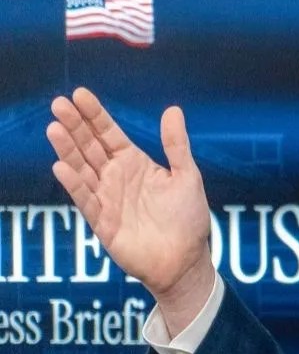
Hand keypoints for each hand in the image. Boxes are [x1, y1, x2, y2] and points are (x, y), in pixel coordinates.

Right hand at [47, 87, 214, 333]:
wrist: (186, 259)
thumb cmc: (188, 218)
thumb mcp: (187, 176)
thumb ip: (176, 145)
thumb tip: (173, 110)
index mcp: (134, 163)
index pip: (108, 134)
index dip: (95, 115)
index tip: (79, 94)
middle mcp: (116, 177)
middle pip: (90, 146)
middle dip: (75, 125)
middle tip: (59, 103)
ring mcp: (107, 198)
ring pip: (82, 169)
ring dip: (68, 150)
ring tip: (54, 128)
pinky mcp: (102, 222)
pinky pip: (86, 200)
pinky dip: (75, 184)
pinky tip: (62, 166)